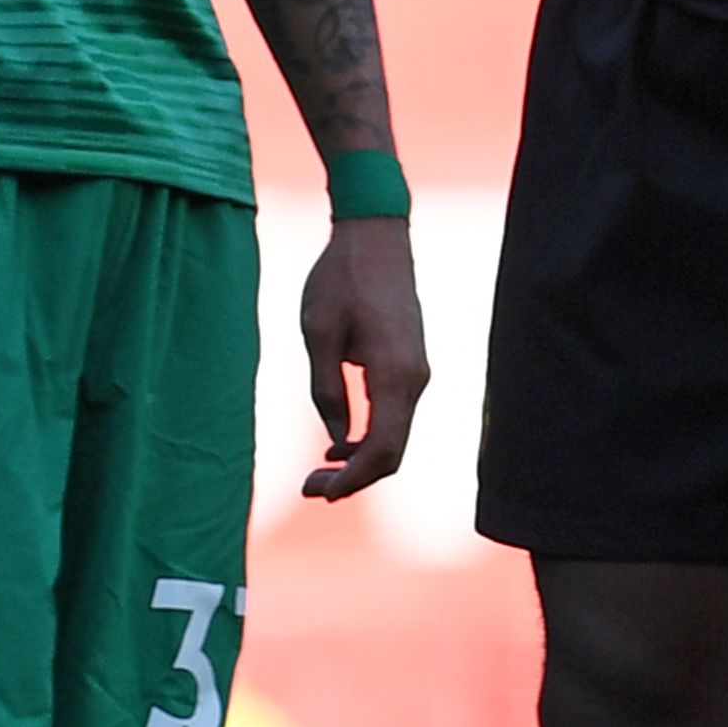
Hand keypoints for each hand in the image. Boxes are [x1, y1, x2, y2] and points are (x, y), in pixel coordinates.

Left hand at [299, 219, 429, 501]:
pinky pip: (395, 415)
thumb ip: (326, 389)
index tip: (318, 491)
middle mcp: (415, 379)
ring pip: (394, 435)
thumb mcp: (317, 334)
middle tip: (310, 489)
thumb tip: (335, 438)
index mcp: (394, 375)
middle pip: (392, 452)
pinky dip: (369, 437)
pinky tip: (337, 443)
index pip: (382, 450)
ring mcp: (417, 372)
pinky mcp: (411, 364)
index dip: (352, 479)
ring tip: (318, 471)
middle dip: (354, 478)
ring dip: (360, 460)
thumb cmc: (340, 279)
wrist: (376, 236)